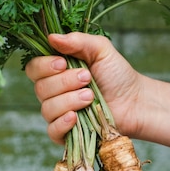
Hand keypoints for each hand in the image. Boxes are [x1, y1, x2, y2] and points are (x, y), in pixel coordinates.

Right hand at [25, 32, 169, 147]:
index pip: (34, 68)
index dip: (44, 66)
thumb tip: (51, 37)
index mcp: (56, 71)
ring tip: (91, 96)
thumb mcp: (100, 50)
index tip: (63, 63)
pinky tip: (75, 117)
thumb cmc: (117, 74)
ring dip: (69, 101)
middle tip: (87, 78)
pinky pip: (52, 131)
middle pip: (40, 88)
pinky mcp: (66, 133)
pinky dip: (62, 124)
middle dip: (64, 82)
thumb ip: (77, 41)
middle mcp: (53, 92)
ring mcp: (58, 114)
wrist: (135, 101)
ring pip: (47, 109)